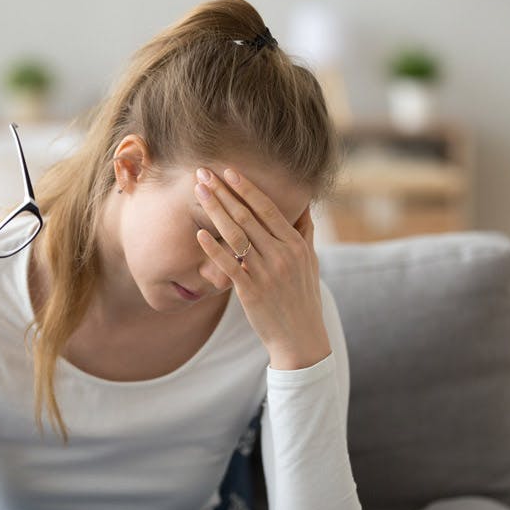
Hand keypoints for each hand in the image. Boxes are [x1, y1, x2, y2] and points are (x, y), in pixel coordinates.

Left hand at [194, 167, 330, 369]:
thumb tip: (303, 205)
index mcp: (295, 245)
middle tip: (204, 173)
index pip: (268, 208)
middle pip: (248, 216)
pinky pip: (229, 265)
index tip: (229, 171)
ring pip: (236, 235)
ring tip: (199, 193)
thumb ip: (305, 232)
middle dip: (224, 192)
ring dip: (215, 211)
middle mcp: (282, 255)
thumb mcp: (311, 262)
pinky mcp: (251, 292)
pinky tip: (199, 234)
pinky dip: (214, 248)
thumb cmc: (303, 297)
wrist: (300, 337)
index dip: (247, 188)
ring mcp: (266, 273)